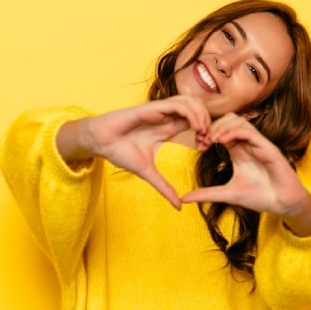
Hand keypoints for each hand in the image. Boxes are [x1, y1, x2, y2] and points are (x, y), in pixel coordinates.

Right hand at [77, 95, 210, 208]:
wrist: (100, 142)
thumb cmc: (120, 152)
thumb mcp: (148, 173)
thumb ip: (164, 187)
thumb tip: (179, 207)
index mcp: (167, 129)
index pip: (194, 122)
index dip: (205, 132)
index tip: (206, 147)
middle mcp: (166, 117)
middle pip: (197, 109)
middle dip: (207, 121)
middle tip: (209, 139)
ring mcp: (160, 111)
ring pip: (190, 102)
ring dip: (201, 115)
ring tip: (203, 132)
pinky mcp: (152, 107)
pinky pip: (177, 104)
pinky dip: (190, 113)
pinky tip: (194, 127)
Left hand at [181, 113, 310, 217]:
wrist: (282, 203)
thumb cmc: (260, 197)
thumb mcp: (227, 194)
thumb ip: (206, 194)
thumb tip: (184, 199)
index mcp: (238, 150)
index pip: (220, 131)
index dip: (207, 133)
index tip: (198, 145)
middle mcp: (247, 143)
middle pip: (227, 120)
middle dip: (212, 126)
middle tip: (202, 140)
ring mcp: (258, 143)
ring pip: (238, 121)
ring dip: (221, 127)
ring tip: (210, 139)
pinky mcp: (267, 147)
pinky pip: (249, 131)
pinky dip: (233, 132)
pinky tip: (222, 140)